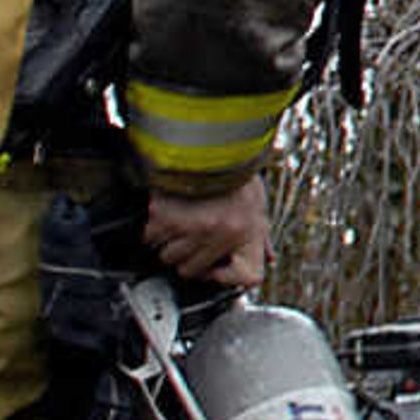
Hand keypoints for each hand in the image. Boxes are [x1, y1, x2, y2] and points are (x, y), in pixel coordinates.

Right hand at [142, 178, 270, 288]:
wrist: (210, 142)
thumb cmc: (235, 172)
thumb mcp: (258, 202)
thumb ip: (261, 234)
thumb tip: (270, 259)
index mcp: (251, 230)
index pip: (249, 277)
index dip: (229, 277)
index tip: (216, 269)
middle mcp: (225, 233)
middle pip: (192, 271)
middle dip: (187, 255)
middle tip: (189, 234)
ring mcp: (194, 227)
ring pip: (168, 257)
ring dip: (167, 242)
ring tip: (178, 219)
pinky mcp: (167, 218)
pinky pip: (150, 239)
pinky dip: (151, 230)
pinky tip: (164, 213)